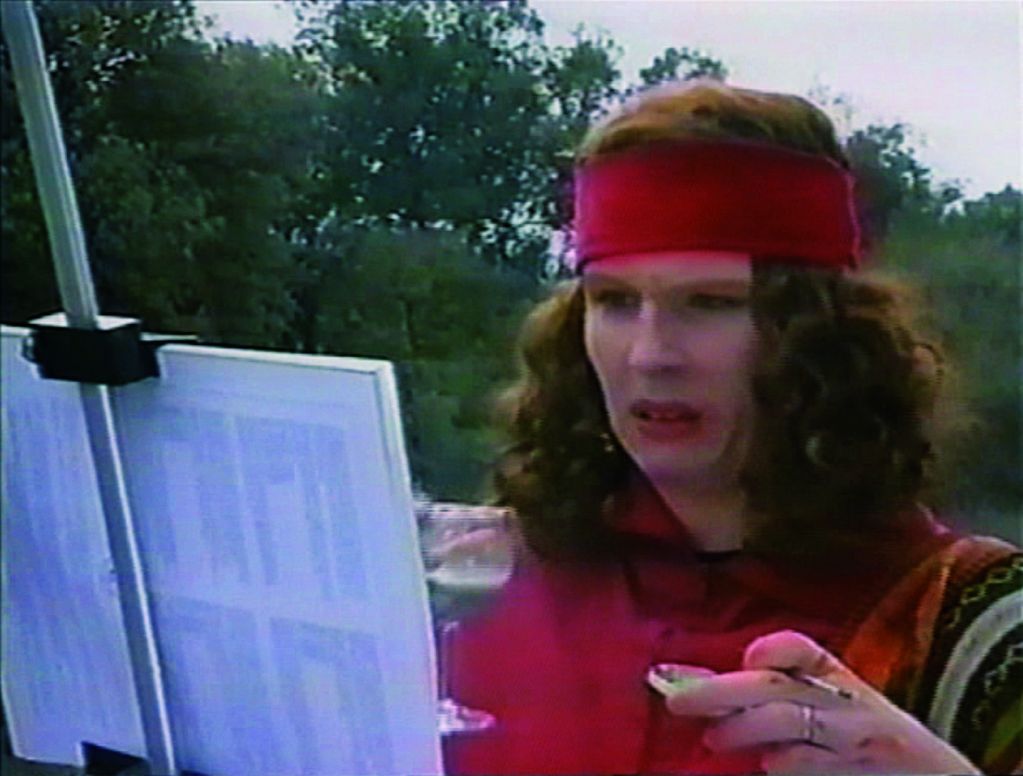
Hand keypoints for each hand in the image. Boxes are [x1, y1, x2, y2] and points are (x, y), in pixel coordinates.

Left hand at [662, 630, 981, 773]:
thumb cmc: (876, 742)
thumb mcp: (837, 707)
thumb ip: (778, 692)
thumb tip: (696, 683)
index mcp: (837, 680)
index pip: (802, 649)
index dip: (775, 648)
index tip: (747, 655)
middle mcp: (845, 703)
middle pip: (778, 687)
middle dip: (724, 691)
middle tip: (679, 701)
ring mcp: (853, 739)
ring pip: (791, 722)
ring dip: (745, 729)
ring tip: (715, 737)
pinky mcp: (855, 773)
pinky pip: (815, 765)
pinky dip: (789, 765)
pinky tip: (769, 766)